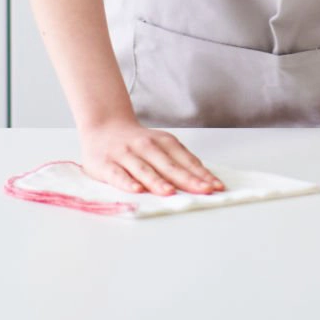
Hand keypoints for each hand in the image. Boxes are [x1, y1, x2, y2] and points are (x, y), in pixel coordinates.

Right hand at [80, 118, 224, 195]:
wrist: (103, 127)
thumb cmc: (137, 143)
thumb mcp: (160, 146)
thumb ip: (177, 162)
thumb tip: (202, 180)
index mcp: (163, 142)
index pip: (185, 160)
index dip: (201, 173)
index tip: (216, 186)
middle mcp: (145, 146)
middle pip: (169, 165)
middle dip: (187, 179)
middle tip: (203, 190)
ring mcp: (125, 154)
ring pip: (144, 169)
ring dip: (157, 181)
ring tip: (170, 192)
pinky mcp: (105, 164)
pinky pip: (117, 174)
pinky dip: (127, 182)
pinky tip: (137, 190)